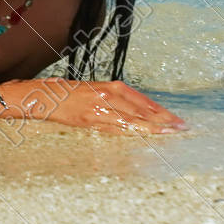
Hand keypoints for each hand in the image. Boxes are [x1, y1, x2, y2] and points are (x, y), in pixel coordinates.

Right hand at [6, 78, 186, 133]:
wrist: (42, 96)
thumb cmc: (67, 93)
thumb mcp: (92, 91)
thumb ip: (112, 100)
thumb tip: (134, 111)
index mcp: (109, 86)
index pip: (141, 100)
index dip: (159, 109)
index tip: (175, 118)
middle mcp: (107, 95)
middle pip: (141, 110)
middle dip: (162, 119)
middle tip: (181, 127)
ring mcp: (99, 108)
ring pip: (132, 119)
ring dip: (152, 127)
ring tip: (170, 133)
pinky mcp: (90, 120)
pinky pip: (115, 128)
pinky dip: (131, 132)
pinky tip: (144, 137)